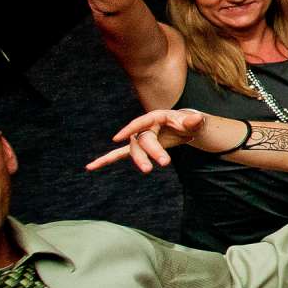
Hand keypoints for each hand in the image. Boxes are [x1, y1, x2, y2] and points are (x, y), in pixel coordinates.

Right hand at [87, 108, 207, 173]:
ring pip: (134, 149)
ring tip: (148, 170)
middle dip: (151, 152)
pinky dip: (107, 160)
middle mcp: (145, 127)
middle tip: (165, 163)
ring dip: (139, 160)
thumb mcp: (196, 122)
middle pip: (142, 140)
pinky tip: (91, 166)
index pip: (140, 122)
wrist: (188, 129)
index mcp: (156, 117)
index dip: (129, 129)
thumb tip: (195, 119)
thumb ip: (194, 121)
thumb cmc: (191, 124)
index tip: (117, 138)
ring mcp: (141, 138)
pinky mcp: (140, 148)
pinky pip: (121, 154)